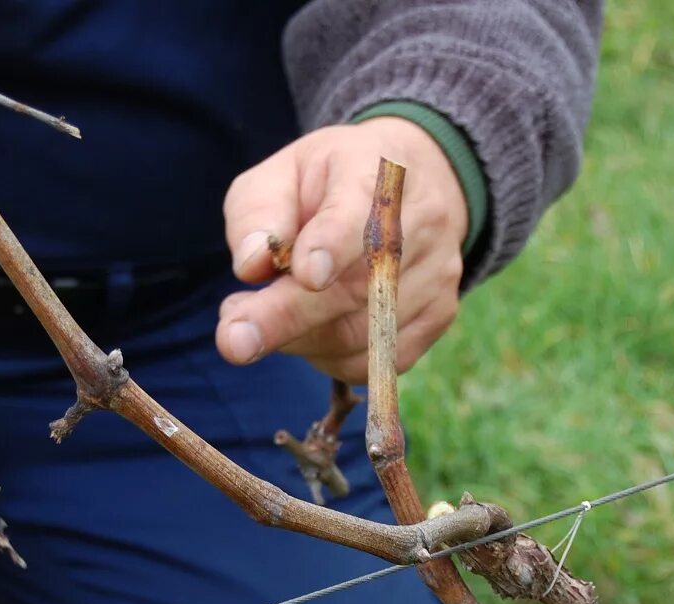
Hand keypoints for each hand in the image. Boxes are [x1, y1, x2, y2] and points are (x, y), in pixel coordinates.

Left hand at [218, 117, 468, 383]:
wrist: (416, 181)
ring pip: (365, 334)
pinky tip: (309, 331)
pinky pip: (378, 361)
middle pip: (358, 288)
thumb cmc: (330, 183)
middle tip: (233, 340)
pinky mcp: (440, 315)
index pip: (361, 211)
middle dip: (290, 319)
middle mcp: (422, 222)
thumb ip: (259, 214)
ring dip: (301, 340)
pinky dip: (332, 357)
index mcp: (378, 172)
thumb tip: (251, 266)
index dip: (334, 244)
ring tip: (265, 318)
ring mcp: (438, 273)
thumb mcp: (282, 175)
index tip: (306, 274)